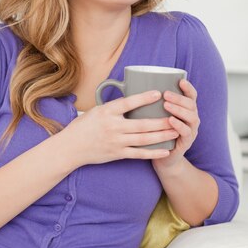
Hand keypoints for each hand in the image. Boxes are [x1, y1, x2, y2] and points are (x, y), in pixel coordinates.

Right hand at [63, 90, 178, 167]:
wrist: (71, 148)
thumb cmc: (84, 126)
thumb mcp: (96, 110)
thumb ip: (114, 106)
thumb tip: (131, 95)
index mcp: (107, 112)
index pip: (128, 103)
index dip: (144, 98)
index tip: (159, 93)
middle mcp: (112, 127)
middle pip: (141, 124)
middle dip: (161, 121)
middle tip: (176, 116)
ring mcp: (116, 142)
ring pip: (143, 139)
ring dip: (161, 135)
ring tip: (176, 131)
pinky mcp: (117, 154)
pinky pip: (139, 154)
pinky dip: (153, 153)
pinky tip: (165, 150)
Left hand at [152, 79, 199, 174]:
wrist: (163, 158)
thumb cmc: (157, 133)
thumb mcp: (156, 116)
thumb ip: (151, 103)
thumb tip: (130, 86)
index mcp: (186, 109)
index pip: (191, 95)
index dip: (188, 87)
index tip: (180, 80)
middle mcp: (191, 118)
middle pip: (191, 104)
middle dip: (179, 98)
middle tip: (166, 94)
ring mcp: (191, 130)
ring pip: (191, 117)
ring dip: (179, 110)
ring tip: (166, 105)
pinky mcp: (186, 143)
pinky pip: (186, 133)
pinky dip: (179, 126)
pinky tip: (171, 120)